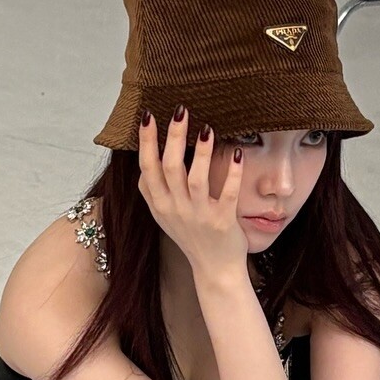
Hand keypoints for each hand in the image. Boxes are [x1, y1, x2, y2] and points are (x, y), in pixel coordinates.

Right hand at [136, 106, 249, 281]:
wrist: (214, 269)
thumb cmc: (190, 237)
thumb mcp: (163, 216)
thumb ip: (152, 191)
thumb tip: (142, 162)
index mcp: (160, 204)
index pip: (147, 167)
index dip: (146, 141)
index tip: (148, 115)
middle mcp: (175, 209)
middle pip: (169, 167)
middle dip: (173, 136)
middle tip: (180, 110)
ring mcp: (199, 216)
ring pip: (195, 179)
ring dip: (201, 152)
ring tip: (206, 128)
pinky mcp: (222, 222)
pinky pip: (227, 194)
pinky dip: (232, 173)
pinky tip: (237, 152)